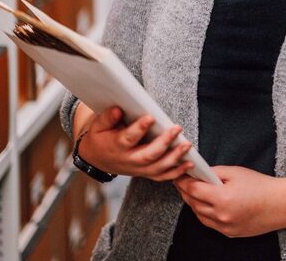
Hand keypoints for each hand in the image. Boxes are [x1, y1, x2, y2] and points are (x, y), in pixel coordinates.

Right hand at [77, 107, 193, 181]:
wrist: (97, 158)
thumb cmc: (100, 138)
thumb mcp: (98, 126)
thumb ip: (107, 118)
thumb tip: (118, 110)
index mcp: (116, 146)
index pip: (128, 138)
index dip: (139, 128)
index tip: (150, 117)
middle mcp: (128, 160)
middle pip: (148, 155)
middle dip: (164, 142)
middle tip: (176, 128)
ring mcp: (137, 169)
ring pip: (157, 167)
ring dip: (174, 157)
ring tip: (187, 145)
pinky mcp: (144, 173)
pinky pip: (161, 176)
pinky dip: (176, 172)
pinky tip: (188, 164)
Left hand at [173, 166, 285, 237]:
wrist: (281, 204)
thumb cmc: (261, 186)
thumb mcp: (236, 172)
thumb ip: (214, 172)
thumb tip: (199, 173)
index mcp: (222, 198)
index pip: (193, 189)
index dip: (183, 181)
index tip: (179, 175)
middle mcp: (221, 215)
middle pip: (193, 203)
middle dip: (185, 192)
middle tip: (182, 182)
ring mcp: (225, 227)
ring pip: (199, 215)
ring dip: (193, 203)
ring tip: (193, 192)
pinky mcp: (230, 233)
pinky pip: (210, 223)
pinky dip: (204, 213)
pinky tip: (205, 204)